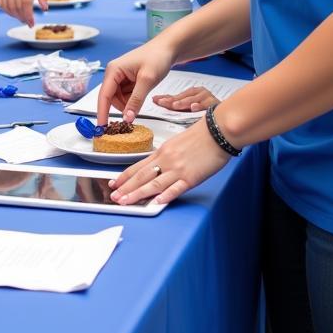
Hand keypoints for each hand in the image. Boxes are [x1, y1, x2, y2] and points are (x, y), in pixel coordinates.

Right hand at [0, 0, 47, 26]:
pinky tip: (14, 12)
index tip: (32, 23)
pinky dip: (6, 9)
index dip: (29, 15)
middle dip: (22, 17)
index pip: (26, 2)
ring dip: (14, 15)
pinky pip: (1, 0)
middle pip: (16, 5)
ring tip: (22, 18)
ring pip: (7, 5)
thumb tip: (44, 8)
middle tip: (29, 23)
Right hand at [96, 39, 176, 124]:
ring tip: (143, 97)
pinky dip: (133, 100)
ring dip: (129, 104)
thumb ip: (136, 100)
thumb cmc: (157, 57)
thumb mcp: (147, 80)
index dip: (102, 113)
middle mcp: (114, 73)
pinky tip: (143, 94)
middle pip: (111, 99)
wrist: (168, 48)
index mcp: (114, 70)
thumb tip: (126, 118)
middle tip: (134, 113)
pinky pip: (126, 96)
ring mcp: (120, 77)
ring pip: (119, 99)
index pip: (104, 96)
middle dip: (122, 108)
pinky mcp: (127, 80)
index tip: (101, 129)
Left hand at [107, 118, 229, 205]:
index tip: (115, 183)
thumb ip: (166, 155)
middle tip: (114, 197)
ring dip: (138, 194)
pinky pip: (176, 188)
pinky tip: (156, 202)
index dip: (125, 176)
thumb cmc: (201, 135)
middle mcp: (167, 160)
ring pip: (154, 184)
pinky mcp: (191, 177)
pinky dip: (166, 196)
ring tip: (126, 202)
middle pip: (142, 176)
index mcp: (162, 151)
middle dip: (126, 188)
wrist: (218, 131)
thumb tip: (157, 164)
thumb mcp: (177, 142)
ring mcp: (178, 169)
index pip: (138, 166)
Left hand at [151, 86, 218, 113]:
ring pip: (192, 99)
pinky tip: (193, 108)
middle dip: (170, 101)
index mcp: (191, 94)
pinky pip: (207, 104)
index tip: (155, 100)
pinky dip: (200, 106)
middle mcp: (198, 93)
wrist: (227, 118)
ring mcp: (207, 97)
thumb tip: (160, 103)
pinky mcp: (215, 102)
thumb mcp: (190, 110)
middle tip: (161, 103)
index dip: (164, 99)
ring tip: (174, 106)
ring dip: (183, 103)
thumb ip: (178, 107)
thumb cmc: (207, 113)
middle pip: (181, 97)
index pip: (175, 96)